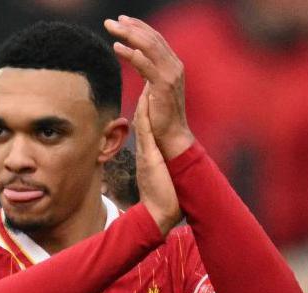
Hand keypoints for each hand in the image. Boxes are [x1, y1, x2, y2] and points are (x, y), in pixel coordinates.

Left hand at [104, 15, 194, 159]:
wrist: (172, 136)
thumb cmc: (159, 116)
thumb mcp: (151, 87)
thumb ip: (146, 70)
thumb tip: (134, 57)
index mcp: (172, 64)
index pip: (155, 39)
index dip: (138, 27)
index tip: (121, 20)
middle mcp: (174, 66)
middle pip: (151, 38)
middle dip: (130, 27)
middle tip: (111, 22)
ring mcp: (171, 74)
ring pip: (149, 47)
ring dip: (129, 36)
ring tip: (112, 29)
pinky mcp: (164, 86)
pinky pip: (146, 65)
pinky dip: (132, 55)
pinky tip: (118, 48)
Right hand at [134, 84, 181, 234]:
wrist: (158, 213)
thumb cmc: (163, 197)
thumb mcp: (162, 174)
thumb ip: (162, 163)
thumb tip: (168, 158)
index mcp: (149, 148)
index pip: (148, 119)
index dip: (148, 98)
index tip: (150, 80)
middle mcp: (145, 145)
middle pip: (142, 113)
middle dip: (143, 93)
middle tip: (141, 65)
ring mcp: (145, 149)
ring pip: (142, 117)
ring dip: (141, 95)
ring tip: (139, 71)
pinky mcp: (148, 155)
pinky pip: (145, 130)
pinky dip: (144, 113)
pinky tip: (145, 96)